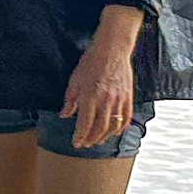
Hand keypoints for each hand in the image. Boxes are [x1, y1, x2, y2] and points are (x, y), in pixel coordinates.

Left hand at [60, 5, 142, 150]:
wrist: (111, 49)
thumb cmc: (91, 62)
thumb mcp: (74, 80)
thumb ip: (70, 100)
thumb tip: (64, 115)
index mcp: (89, 97)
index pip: (84, 124)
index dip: (79, 136)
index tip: (75, 142)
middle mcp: (105, 101)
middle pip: (98, 129)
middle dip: (90, 139)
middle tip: (85, 144)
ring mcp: (118, 100)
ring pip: (112, 126)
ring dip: (104, 137)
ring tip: (97, 140)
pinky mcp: (128, 97)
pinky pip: (126, 118)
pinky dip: (120, 128)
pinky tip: (114, 132)